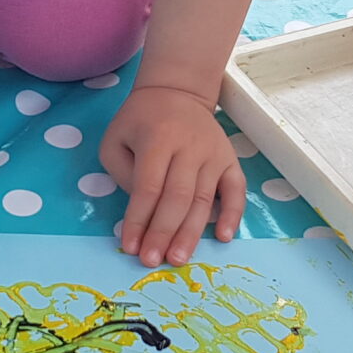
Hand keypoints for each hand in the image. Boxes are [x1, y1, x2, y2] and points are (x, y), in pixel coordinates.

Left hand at [100, 84, 246, 267]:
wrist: (177, 92)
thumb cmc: (140, 121)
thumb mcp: (116, 139)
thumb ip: (123, 175)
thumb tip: (144, 211)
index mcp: (158, 139)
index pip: (148, 187)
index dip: (138, 219)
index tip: (130, 246)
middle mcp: (189, 147)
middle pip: (178, 197)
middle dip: (164, 233)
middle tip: (153, 261)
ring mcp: (214, 154)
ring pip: (203, 200)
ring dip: (191, 233)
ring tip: (178, 258)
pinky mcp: (230, 160)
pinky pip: (236, 190)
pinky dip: (232, 215)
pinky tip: (223, 237)